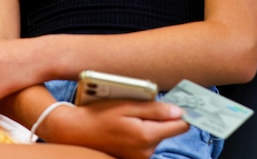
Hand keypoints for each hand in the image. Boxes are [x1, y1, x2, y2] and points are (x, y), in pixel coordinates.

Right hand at [49, 99, 189, 158]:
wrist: (74, 132)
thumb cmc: (99, 115)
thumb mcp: (127, 105)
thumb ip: (155, 109)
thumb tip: (179, 112)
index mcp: (147, 136)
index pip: (180, 126)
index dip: (182, 113)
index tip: (182, 103)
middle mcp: (146, 151)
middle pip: (168, 130)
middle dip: (161, 117)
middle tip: (144, 105)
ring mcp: (139, 157)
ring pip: (156, 135)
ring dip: (149, 124)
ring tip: (129, 115)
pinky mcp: (133, 158)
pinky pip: (146, 142)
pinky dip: (141, 132)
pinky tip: (126, 125)